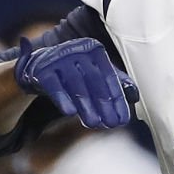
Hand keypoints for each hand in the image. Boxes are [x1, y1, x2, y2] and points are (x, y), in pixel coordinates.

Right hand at [13, 35, 137, 129]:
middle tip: (111, 124)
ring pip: (75, 83)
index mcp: (94, 50)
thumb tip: (134, 95)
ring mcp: (59, 58)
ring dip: (86, 105)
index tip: (122, 119)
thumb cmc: (73, 72)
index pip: (109, 76)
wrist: (38, 67)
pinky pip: (54, 85)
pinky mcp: (43, 69)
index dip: (117, 99)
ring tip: (94, 123)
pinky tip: (70, 112)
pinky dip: (62, 98)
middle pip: (94, 80)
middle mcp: (78, 50)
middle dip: (104, 104)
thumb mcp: (94, 74)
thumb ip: (115, 82)